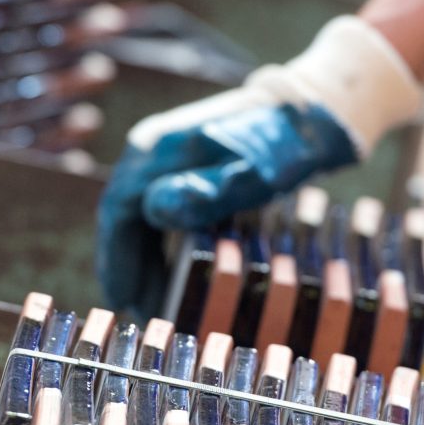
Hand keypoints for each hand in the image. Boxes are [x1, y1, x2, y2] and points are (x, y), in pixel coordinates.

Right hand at [96, 16, 423, 315]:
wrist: (308, 111)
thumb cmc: (282, 145)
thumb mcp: (250, 174)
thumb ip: (204, 194)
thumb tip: (154, 211)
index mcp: (155, 150)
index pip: (117, 214)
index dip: (116, 262)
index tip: (121, 302)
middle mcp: (150, 150)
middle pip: (125, 220)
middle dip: (130, 268)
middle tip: (144, 313)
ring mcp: (165, 156)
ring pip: (141, 218)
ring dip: (146, 260)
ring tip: (160, 301)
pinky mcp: (182, 164)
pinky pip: (158, 211)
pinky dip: (162, 245)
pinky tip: (176, 272)